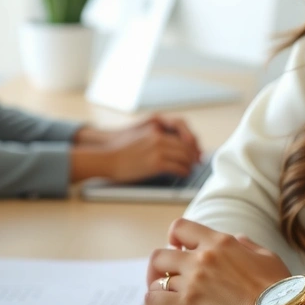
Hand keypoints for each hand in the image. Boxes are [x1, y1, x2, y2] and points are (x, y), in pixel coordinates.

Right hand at [76, 114, 201, 161]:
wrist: (107, 158)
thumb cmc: (122, 150)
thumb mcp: (142, 136)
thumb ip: (157, 138)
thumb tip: (172, 146)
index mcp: (156, 130)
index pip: (182, 135)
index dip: (192, 144)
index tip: (196, 150)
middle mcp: (159, 138)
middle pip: (186, 145)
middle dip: (194, 154)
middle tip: (198, 161)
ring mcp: (158, 150)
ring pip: (184, 156)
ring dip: (190, 163)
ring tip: (191, 168)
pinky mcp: (155, 164)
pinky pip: (177, 167)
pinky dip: (184, 171)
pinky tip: (184, 174)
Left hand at [145, 218, 290, 304]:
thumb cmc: (276, 289)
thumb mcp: (265, 256)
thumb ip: (245, 245)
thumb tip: (236, 240)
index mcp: (220, 241)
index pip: (181, 227)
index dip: (173, 238)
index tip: (176, 249)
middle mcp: (202, 256)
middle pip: (160, 254)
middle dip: (157, 268)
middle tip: (163, 279)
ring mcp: (193, 280)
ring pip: (156, 281)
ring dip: (158, 291)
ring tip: (162, 302)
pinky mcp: (187, 304)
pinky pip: (155, 300)